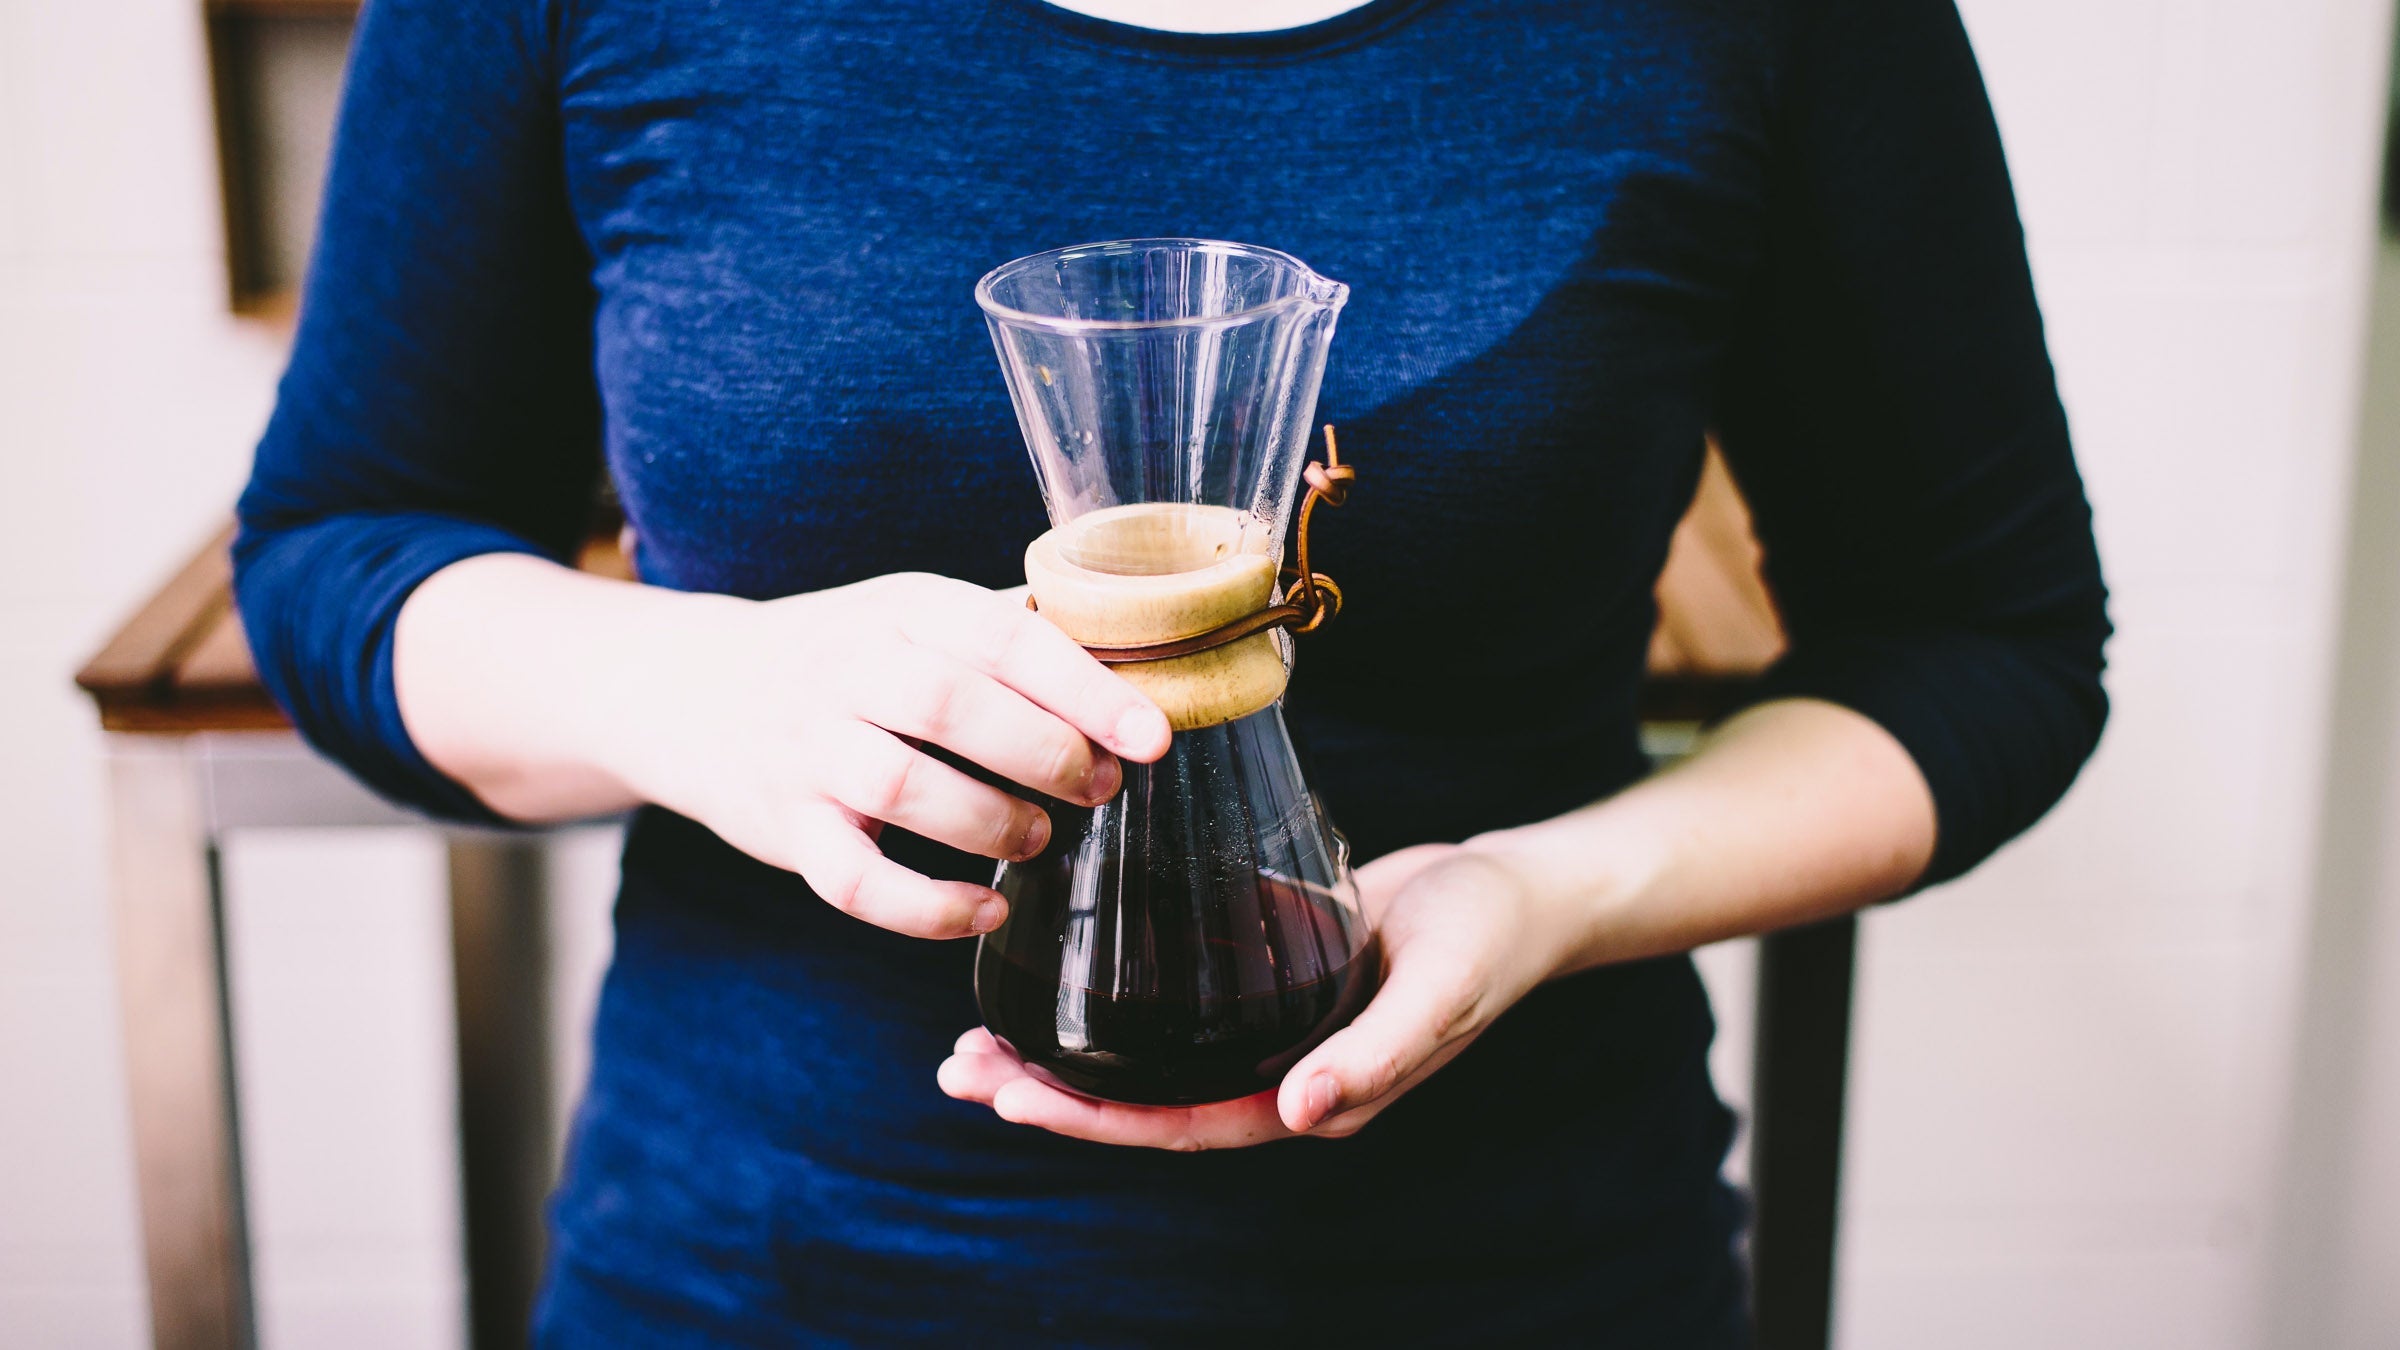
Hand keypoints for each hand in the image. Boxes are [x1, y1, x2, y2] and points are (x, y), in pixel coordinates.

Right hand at [605, 572, 1170, 938]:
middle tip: (1096, 787)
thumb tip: (1136, 653)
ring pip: (901, 789)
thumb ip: (1007, 631)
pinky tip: (986, 909)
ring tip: (1038, 836)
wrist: (692, 690)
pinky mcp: (783, 828)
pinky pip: (853, 881)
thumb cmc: (843, 657)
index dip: (1086, 690)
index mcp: (902, 608)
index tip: (1152, 738)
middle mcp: (846, 669)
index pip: (1003, 636)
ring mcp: (807, 750)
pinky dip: (927, 908)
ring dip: (990, 821)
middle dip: (1044, 753)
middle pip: (951, 707)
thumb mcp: (914, 614)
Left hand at [937, 838, 1594, 1147]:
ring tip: (977, 1034)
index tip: (1012, 1094)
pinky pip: (1170, 1007)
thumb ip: (1376, 1053)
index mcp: (1313, 1101)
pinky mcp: (1262, 981)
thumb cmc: (1485, 938)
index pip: (1181, 1126)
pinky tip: (1056, 970)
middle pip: (1143, 1101)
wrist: (1516, 891)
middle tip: (957, 1068)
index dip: (1094, 1118)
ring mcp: (1265, 1034)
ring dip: (1064, 1051)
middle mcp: (1278, 1079)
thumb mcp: (1443, 988)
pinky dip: (1109, 1001)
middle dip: (1050, 1091)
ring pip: (1146, 1058)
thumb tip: (1300, 1113)